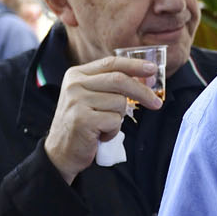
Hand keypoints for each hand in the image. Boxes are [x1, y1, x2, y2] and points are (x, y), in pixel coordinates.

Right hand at [42, 54, 162, 183]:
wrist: (61, 152)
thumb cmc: (82, 125)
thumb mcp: (92, 98)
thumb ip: (111, 86)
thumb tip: (146, 79)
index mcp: (77, 74)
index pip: (111, 63)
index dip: (135, 65)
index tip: (152, 70)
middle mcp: (75, 84)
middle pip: (119, 80)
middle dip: (142, 92)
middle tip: (156, 103)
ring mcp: (77, 101)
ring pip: (119, 102)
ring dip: (119, 118)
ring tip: (104, 126)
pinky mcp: (82, 119)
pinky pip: (114, 121)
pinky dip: (113, 131)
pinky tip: (100, 135)